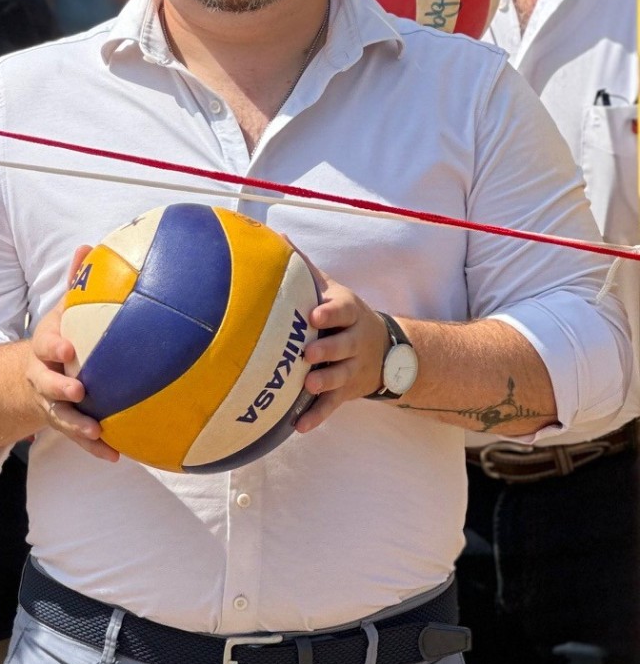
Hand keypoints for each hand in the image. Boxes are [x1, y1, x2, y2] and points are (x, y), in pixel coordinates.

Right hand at [23, 245, 118, 461]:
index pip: (44, 344)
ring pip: (60, 416)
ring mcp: (51, 403)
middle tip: (78, 391)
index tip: (68, 348)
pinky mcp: (64, 423)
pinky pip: (78, 438)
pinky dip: (95, 447)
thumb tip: (89, 246)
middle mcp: (42, 377)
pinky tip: (116, 454)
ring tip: (97, 430)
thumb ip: (76, 283)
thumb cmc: (60, 336)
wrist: (34, 375)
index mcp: (44, 348)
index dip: (54, 346)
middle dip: (59, 389)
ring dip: (77, 424)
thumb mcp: (62, 311)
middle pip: (46, 384)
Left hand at [293, 265, 388, 431]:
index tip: (314, 315)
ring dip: (325, 382)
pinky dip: (316, 417)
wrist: (387, 351)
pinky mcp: (346, 392)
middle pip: (344, 345)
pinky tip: (298, 427)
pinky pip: (332, 406)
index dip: (331, 313)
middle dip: (328, 350)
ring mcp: (352, 368)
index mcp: (349, 312)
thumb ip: (306, 268)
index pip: (343, 310)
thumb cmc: (344, 314)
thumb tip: (277, 237)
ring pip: (341, 376)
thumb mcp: (333, 289)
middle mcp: (354, 341)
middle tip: (309, 353)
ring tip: (308, 385)